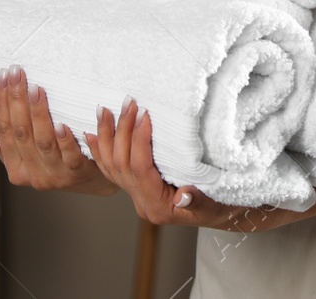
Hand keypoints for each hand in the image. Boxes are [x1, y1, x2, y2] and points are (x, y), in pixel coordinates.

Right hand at [0, 66, 116, 195]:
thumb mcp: (26, 152)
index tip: (3, 77)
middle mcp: (33, 174)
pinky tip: (62, 123)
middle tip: (17, 73)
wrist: (92, 178)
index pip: (3, 131)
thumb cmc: (55, 158)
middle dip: (16, 100)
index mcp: (16, 169)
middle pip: (21, 133)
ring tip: (35, 89)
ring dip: (38, 113)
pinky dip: (65, 139)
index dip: (1, 103)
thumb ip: (2, 137)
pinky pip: (70, 155)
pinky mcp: (78, 172)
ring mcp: (56, 174)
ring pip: (43, 141)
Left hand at [87, 98, 290, 231]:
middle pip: (121, 164)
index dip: (139, 139)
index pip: (139, 168)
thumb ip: (198, 200)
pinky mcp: (136, 189)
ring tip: (104, 110)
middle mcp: (143, 203)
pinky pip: (111, 170)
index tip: (145, 113)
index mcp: (158, 206)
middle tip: (128, 102)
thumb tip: (184, 196)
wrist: (223, 213)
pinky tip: (93, 134)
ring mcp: (136, 197)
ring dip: (106, 136)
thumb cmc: (223, 205)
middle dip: (121, 131)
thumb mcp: (215, 203)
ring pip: (110, 167)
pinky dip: (100, 150)